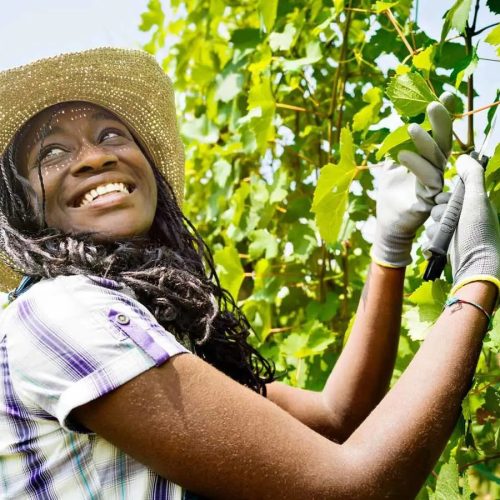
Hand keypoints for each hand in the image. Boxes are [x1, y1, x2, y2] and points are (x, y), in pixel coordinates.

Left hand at [371, 94, 452, 267]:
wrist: (387, 222)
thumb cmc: (390, 193)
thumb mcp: (389, 165)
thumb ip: (395, 146)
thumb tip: (396, 125)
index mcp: (429, 160)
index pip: (439, 135)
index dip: (444, 117)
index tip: (446, 94)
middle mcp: (436, 170)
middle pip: (444, 143)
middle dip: (442, 123)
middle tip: (434, 104)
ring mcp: (435, 185)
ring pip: (437, 160)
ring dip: (425, 142)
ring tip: (411, 127)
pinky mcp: (430, 200)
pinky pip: (428, 180)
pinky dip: (416, 165)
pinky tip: (402, 155)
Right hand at [425, 154, 499, 294]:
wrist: (474, 266)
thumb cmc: (478, 233)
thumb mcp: (477, 200)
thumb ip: (472, 177)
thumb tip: (464, 157)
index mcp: (473, 206)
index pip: (451, 193)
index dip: (445, 197)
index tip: (446, 202)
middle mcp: (464, 218)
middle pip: (438, 208)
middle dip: (439, 214)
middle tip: (446, 221)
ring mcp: (455, 234)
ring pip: (433, 224)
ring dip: (435, 230)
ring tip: (444, 237)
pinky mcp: (446, 247)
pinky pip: (430, 239)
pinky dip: (432, 243)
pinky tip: (438, 247)